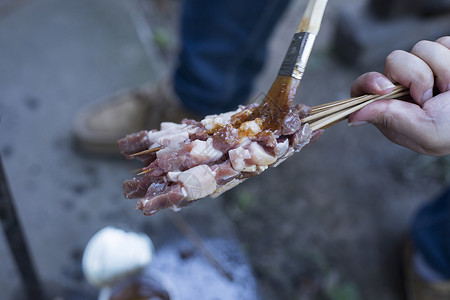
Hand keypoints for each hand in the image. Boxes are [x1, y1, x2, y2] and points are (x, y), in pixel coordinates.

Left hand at [348, 36, 449, 155]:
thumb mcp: (423, 131)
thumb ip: (389, 118)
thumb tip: (352, 117)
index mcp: (390, 107)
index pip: (364, 88)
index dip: (368, 82)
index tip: (383, 86)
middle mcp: (403, 86)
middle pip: (394, 61)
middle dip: (416, 76)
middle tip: (431, 97)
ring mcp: (424, 69)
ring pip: (420, 48)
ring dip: (441, 68)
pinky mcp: (444, 56)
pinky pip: (443, 42)